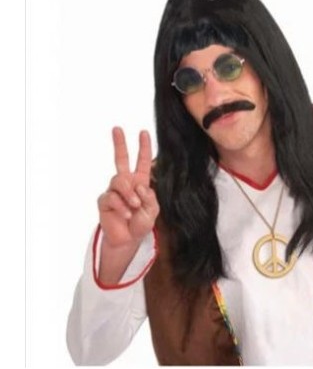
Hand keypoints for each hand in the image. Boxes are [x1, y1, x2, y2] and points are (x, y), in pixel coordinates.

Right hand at [97, 128, 159, 248]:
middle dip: (120, 143)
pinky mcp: (104, 201)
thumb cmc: (140, 223)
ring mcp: (114, 191)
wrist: (128, 240)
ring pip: (119, 181)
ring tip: (134, 206)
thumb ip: (149, 197)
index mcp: (140, 182)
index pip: (142, 161)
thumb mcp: (152, 210)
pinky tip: (126, 215)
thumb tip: (139, 185)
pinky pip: (112, 197)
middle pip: (121, 159)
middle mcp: (126, 183)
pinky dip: (121, 207)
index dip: (144, 147)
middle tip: (117, 129)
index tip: (144, 132)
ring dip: (129, 194)